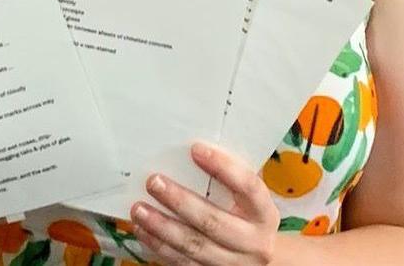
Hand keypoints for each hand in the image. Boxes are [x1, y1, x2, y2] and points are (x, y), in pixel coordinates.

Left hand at [129, 142, 278, 264]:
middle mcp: (254, 243)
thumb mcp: (247, 199)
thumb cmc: (246, 216)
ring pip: (194, 246)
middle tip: (153, 181)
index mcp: (264, 214)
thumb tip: (191, 150)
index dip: (223, 168)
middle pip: (214, 222)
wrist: (258, 257)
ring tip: (139, 209)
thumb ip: (228, 179)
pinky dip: (159, 246)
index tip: (195, 149)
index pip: (248, 187)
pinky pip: (182, 263)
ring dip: (162, 227)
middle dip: (180, 201)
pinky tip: (143, 230)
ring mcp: (233, 264)